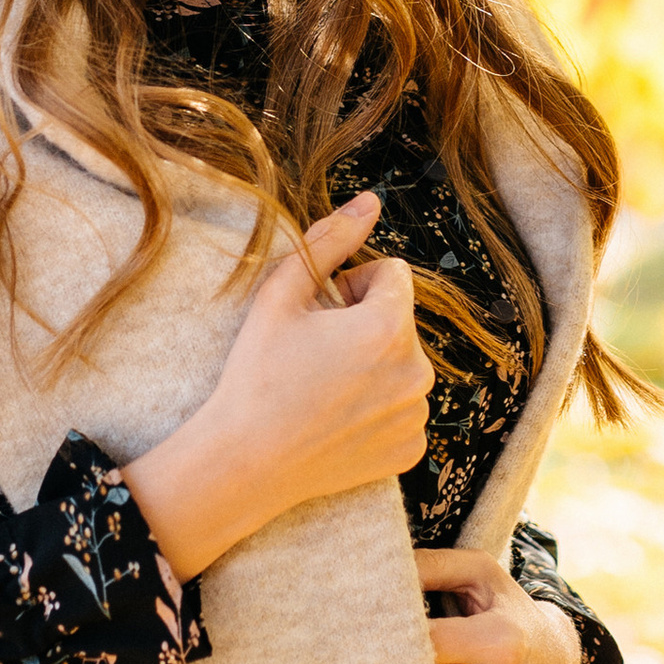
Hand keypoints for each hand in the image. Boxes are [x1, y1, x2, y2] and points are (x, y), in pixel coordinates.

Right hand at [122, 191, 431, 580]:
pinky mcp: (410, 449)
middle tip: (316, 354)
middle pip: (399, 321)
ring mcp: (417, 415)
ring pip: (402, 365)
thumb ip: (331, 239)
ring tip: (324, 388)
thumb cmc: (258, 373)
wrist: (246, 461)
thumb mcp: (282, 294)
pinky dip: (377, 409)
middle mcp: (417, 370)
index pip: (393, 274)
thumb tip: (371, 202)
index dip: (354, 286)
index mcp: (390, 326)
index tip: (323, 312)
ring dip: (373, 367)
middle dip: (365, 326)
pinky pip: (402, 409)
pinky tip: (337, 419)